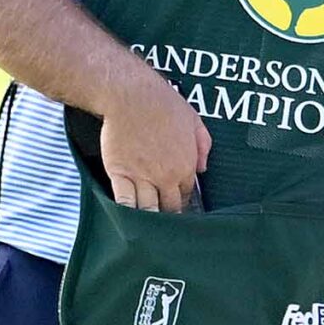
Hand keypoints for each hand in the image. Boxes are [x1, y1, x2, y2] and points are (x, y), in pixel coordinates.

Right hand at [100, 71, 209, 210]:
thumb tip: (203, 168)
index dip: (183, 202)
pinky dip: (127, 212)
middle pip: (169, 207)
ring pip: (148, 209)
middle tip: (165, 221)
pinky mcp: (119, 173)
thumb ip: (203, 147)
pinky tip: (128, 220)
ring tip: (149, 228)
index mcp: (185, 166)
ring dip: (150, 219)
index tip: (179, 206)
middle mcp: (165, 177)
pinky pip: (124, 200)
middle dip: (169, 215)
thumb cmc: (164, 105)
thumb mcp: (195, 122)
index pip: (186, 195)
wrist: (132, 97)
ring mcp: (142, 177)